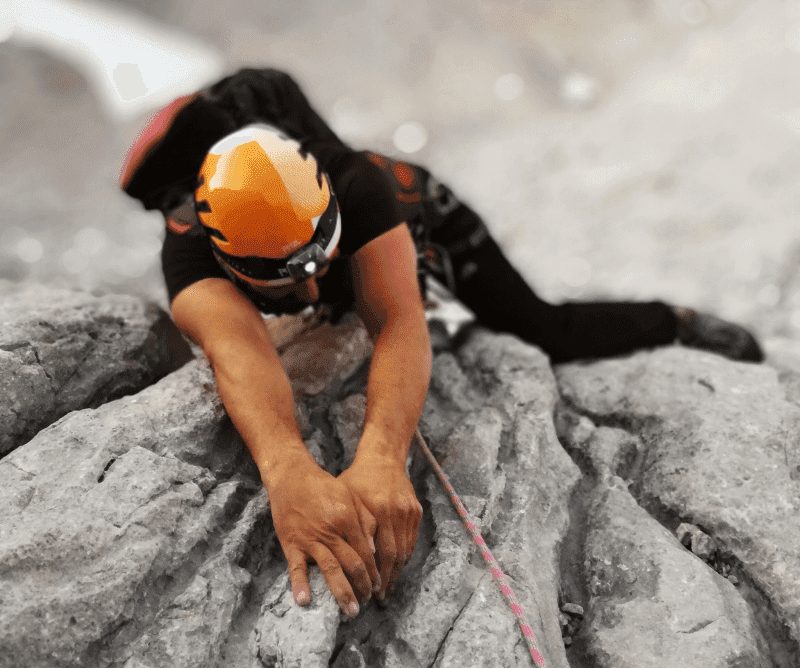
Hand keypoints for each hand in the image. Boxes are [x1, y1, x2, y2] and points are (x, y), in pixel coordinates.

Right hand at [264, 452, 379, 616]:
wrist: (292, 476)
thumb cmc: (324, 486)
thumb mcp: (350, 497)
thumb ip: (365, 521)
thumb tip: (374, 551)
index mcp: (347, 520)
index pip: (366, 552)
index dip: (374, 571)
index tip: (378, 584)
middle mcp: (331, 532)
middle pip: (352, 564)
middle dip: (363, 586)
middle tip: (368, 601)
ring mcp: (310, 539)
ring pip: (330, 570)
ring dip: (342, 592)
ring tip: (351, 610)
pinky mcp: (292, 544)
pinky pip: (296, 567)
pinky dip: (300, 584)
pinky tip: (304, 601)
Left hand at [338, 452, 422, 599]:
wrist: (382, 459)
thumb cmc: (357, 480)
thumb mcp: (348, 499)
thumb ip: (356, 526)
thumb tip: (365, 556)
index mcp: (380, 510)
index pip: (382, 552)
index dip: (377, 574)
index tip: (370, 591)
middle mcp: (398, 512)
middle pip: (396, 555)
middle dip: (387, 578)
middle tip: (378, 596)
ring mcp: (409, 512)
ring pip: (406, 549)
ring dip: (397, 571)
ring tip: (387, 587)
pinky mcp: (416, 511)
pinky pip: (411, 539)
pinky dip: (404, 555)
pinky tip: (396, 567)